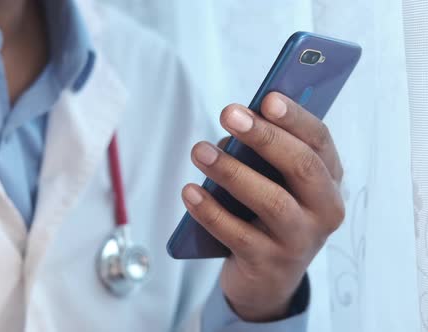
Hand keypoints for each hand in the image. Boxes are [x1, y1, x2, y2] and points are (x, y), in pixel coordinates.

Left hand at [181, 92, 344, 321]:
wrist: (267, 281)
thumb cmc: (268, 218)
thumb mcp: (275, 185)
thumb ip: (262, 158)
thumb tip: (230, 134)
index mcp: (329, 182)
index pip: (320, 142)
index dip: (295, 118)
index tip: (267, 98)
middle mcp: (324, 211)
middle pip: (301, 167)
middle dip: (264, 137)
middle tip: (229, 114)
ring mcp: (300, 241)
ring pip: (271, 201)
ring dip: (231, 171)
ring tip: (199, 151)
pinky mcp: (270, 264)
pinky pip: (237, 235)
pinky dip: (210, 211)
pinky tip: (190, 192)